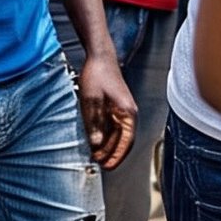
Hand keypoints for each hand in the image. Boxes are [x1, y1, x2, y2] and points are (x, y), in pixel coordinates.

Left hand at [78, 54, 136, 168]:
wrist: (99, 54)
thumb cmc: (97, 73)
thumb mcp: (91, 100)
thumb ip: (94, 123)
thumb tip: (96, 144)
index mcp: (127, 112)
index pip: (126, 142)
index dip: (116, 156)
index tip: (107, 166)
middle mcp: (128, 113)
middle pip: (122, 140)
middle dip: (111, 153)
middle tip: (99, 163)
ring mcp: (122, 109)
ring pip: (117, 134)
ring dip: (108, 145)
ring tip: (96, 155)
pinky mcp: (115, 105)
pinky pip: (112, 125)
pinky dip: (106, 135)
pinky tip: (96, 140)